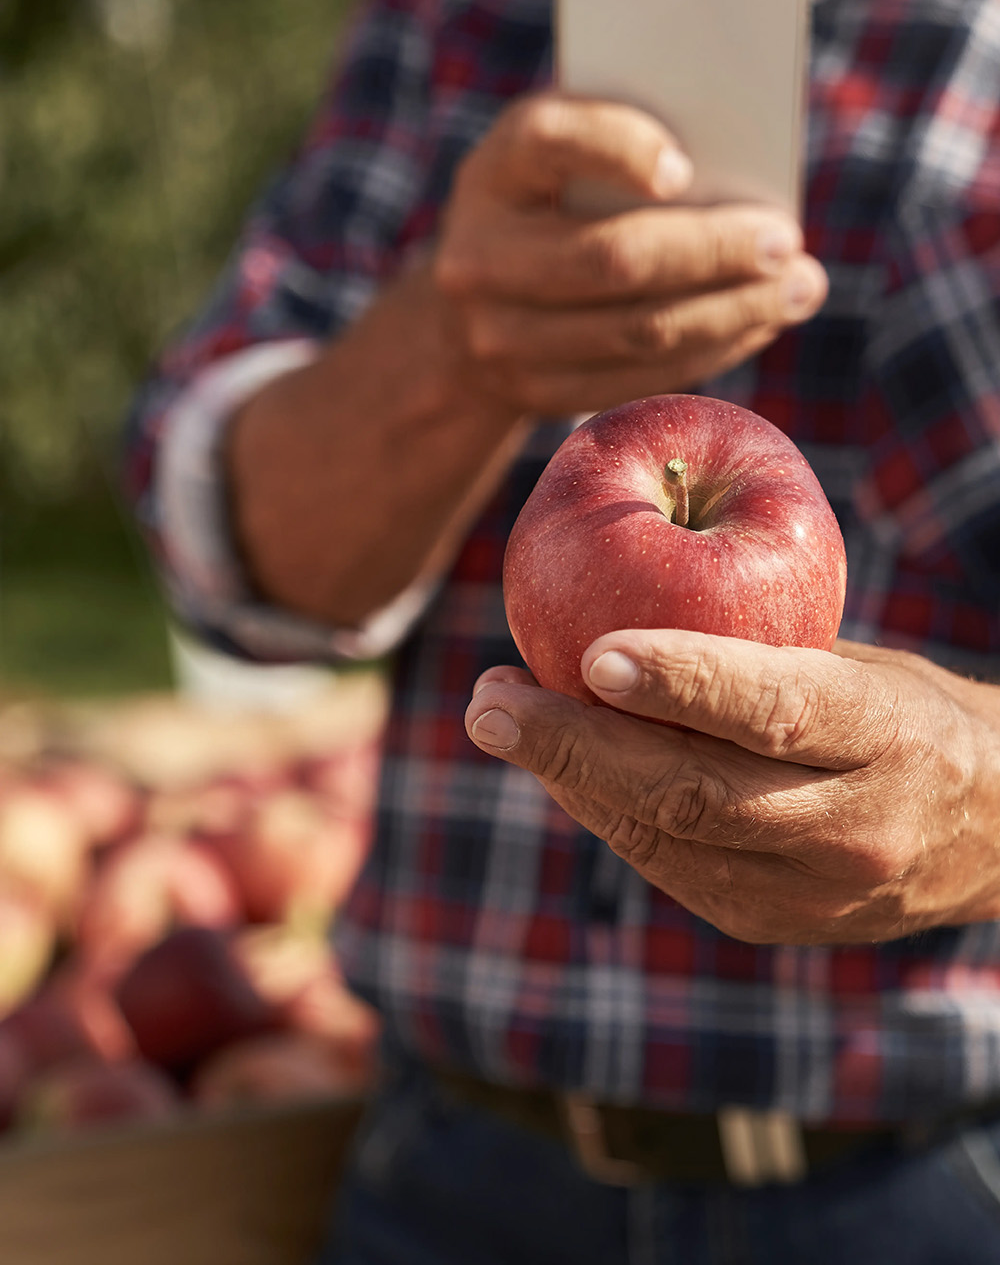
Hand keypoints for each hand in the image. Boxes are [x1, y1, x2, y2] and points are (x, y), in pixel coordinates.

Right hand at [433, 91, 827, 418]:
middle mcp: (478, 256)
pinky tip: (756, 324)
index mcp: (493, 172)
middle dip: (714, 251)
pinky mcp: (534, 393)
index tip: (686, 168)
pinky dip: (711, 351)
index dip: (619, 150)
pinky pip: (638, 379)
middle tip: (788, 241)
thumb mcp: (566, 156)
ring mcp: (498, 336)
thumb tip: (737, 177)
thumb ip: (628, 141)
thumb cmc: (552, 204)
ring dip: (733, 312)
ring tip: (798, 289)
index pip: (550, 142)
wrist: (471, 309)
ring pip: (636, 331)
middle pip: (613, 258)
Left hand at [464, 632, 999, 943]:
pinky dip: (603, 808)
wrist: (989, 835)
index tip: (593, 652)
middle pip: (695, 793)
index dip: (686, 681)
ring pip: (665, 837)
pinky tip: (556, 761)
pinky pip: (665, 863)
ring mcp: (811, 893)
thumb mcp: (855, 663)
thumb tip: (614, 611)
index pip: (777, 710)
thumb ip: (754, 656)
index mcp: (884, 735)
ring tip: (499, 716)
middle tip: (489, 700)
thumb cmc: (901, 712)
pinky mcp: (769, 924)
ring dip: (568, 777)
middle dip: (577, 746)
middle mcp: (852, 826)